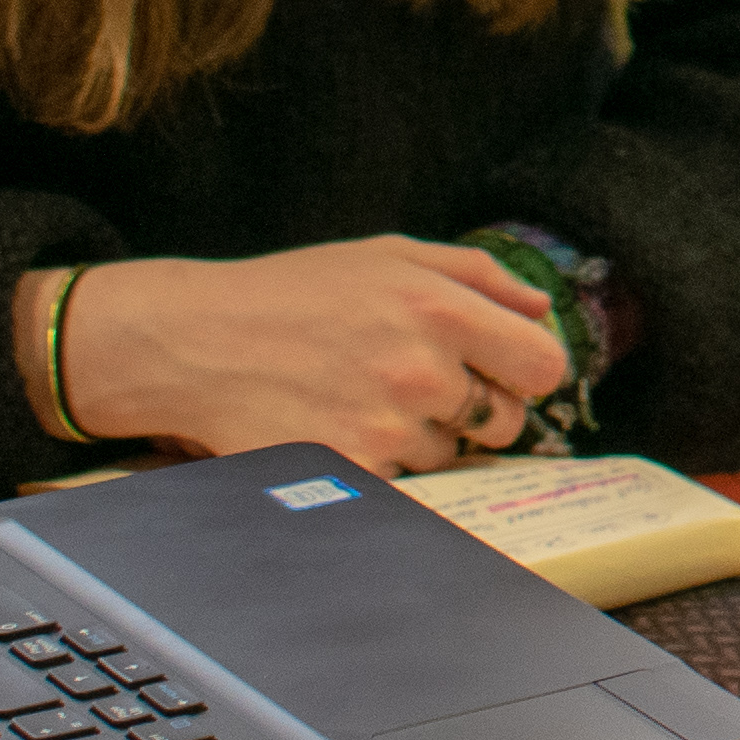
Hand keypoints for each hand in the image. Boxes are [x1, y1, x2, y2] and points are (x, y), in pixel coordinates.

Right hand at [24, 238, 565, 476]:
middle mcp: (422, 371)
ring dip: (422, 437)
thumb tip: (541, 309)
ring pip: (450, 456)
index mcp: (441, 308)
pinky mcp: (352, 473)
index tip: (502, 372)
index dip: (527, 372)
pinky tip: (340, 427)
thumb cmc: (295, 292)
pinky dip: (380, 465)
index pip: (544, 366)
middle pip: (507, 422)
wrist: (196, 340)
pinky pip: (404, 483)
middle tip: (420, 387)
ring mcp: (387, 428)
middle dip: (478, 410)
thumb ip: (478, 276)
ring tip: (362, 398)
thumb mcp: (388, 255)